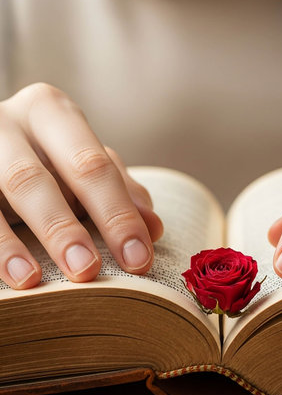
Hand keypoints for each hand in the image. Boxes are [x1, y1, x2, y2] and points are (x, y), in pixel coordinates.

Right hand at [0, 83, 162, 288]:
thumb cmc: (49, 157)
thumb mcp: (83, 165)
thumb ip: (118, 191)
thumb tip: (153, 228)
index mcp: (54, 114)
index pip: (94, 166)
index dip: (118, 214)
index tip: (138, 258)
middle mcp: (12, 122)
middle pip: (39, 177)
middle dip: (66, 228)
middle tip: (89, 271)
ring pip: (5, 189)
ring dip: (18, 240)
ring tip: (36, 280)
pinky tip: (14, 274)